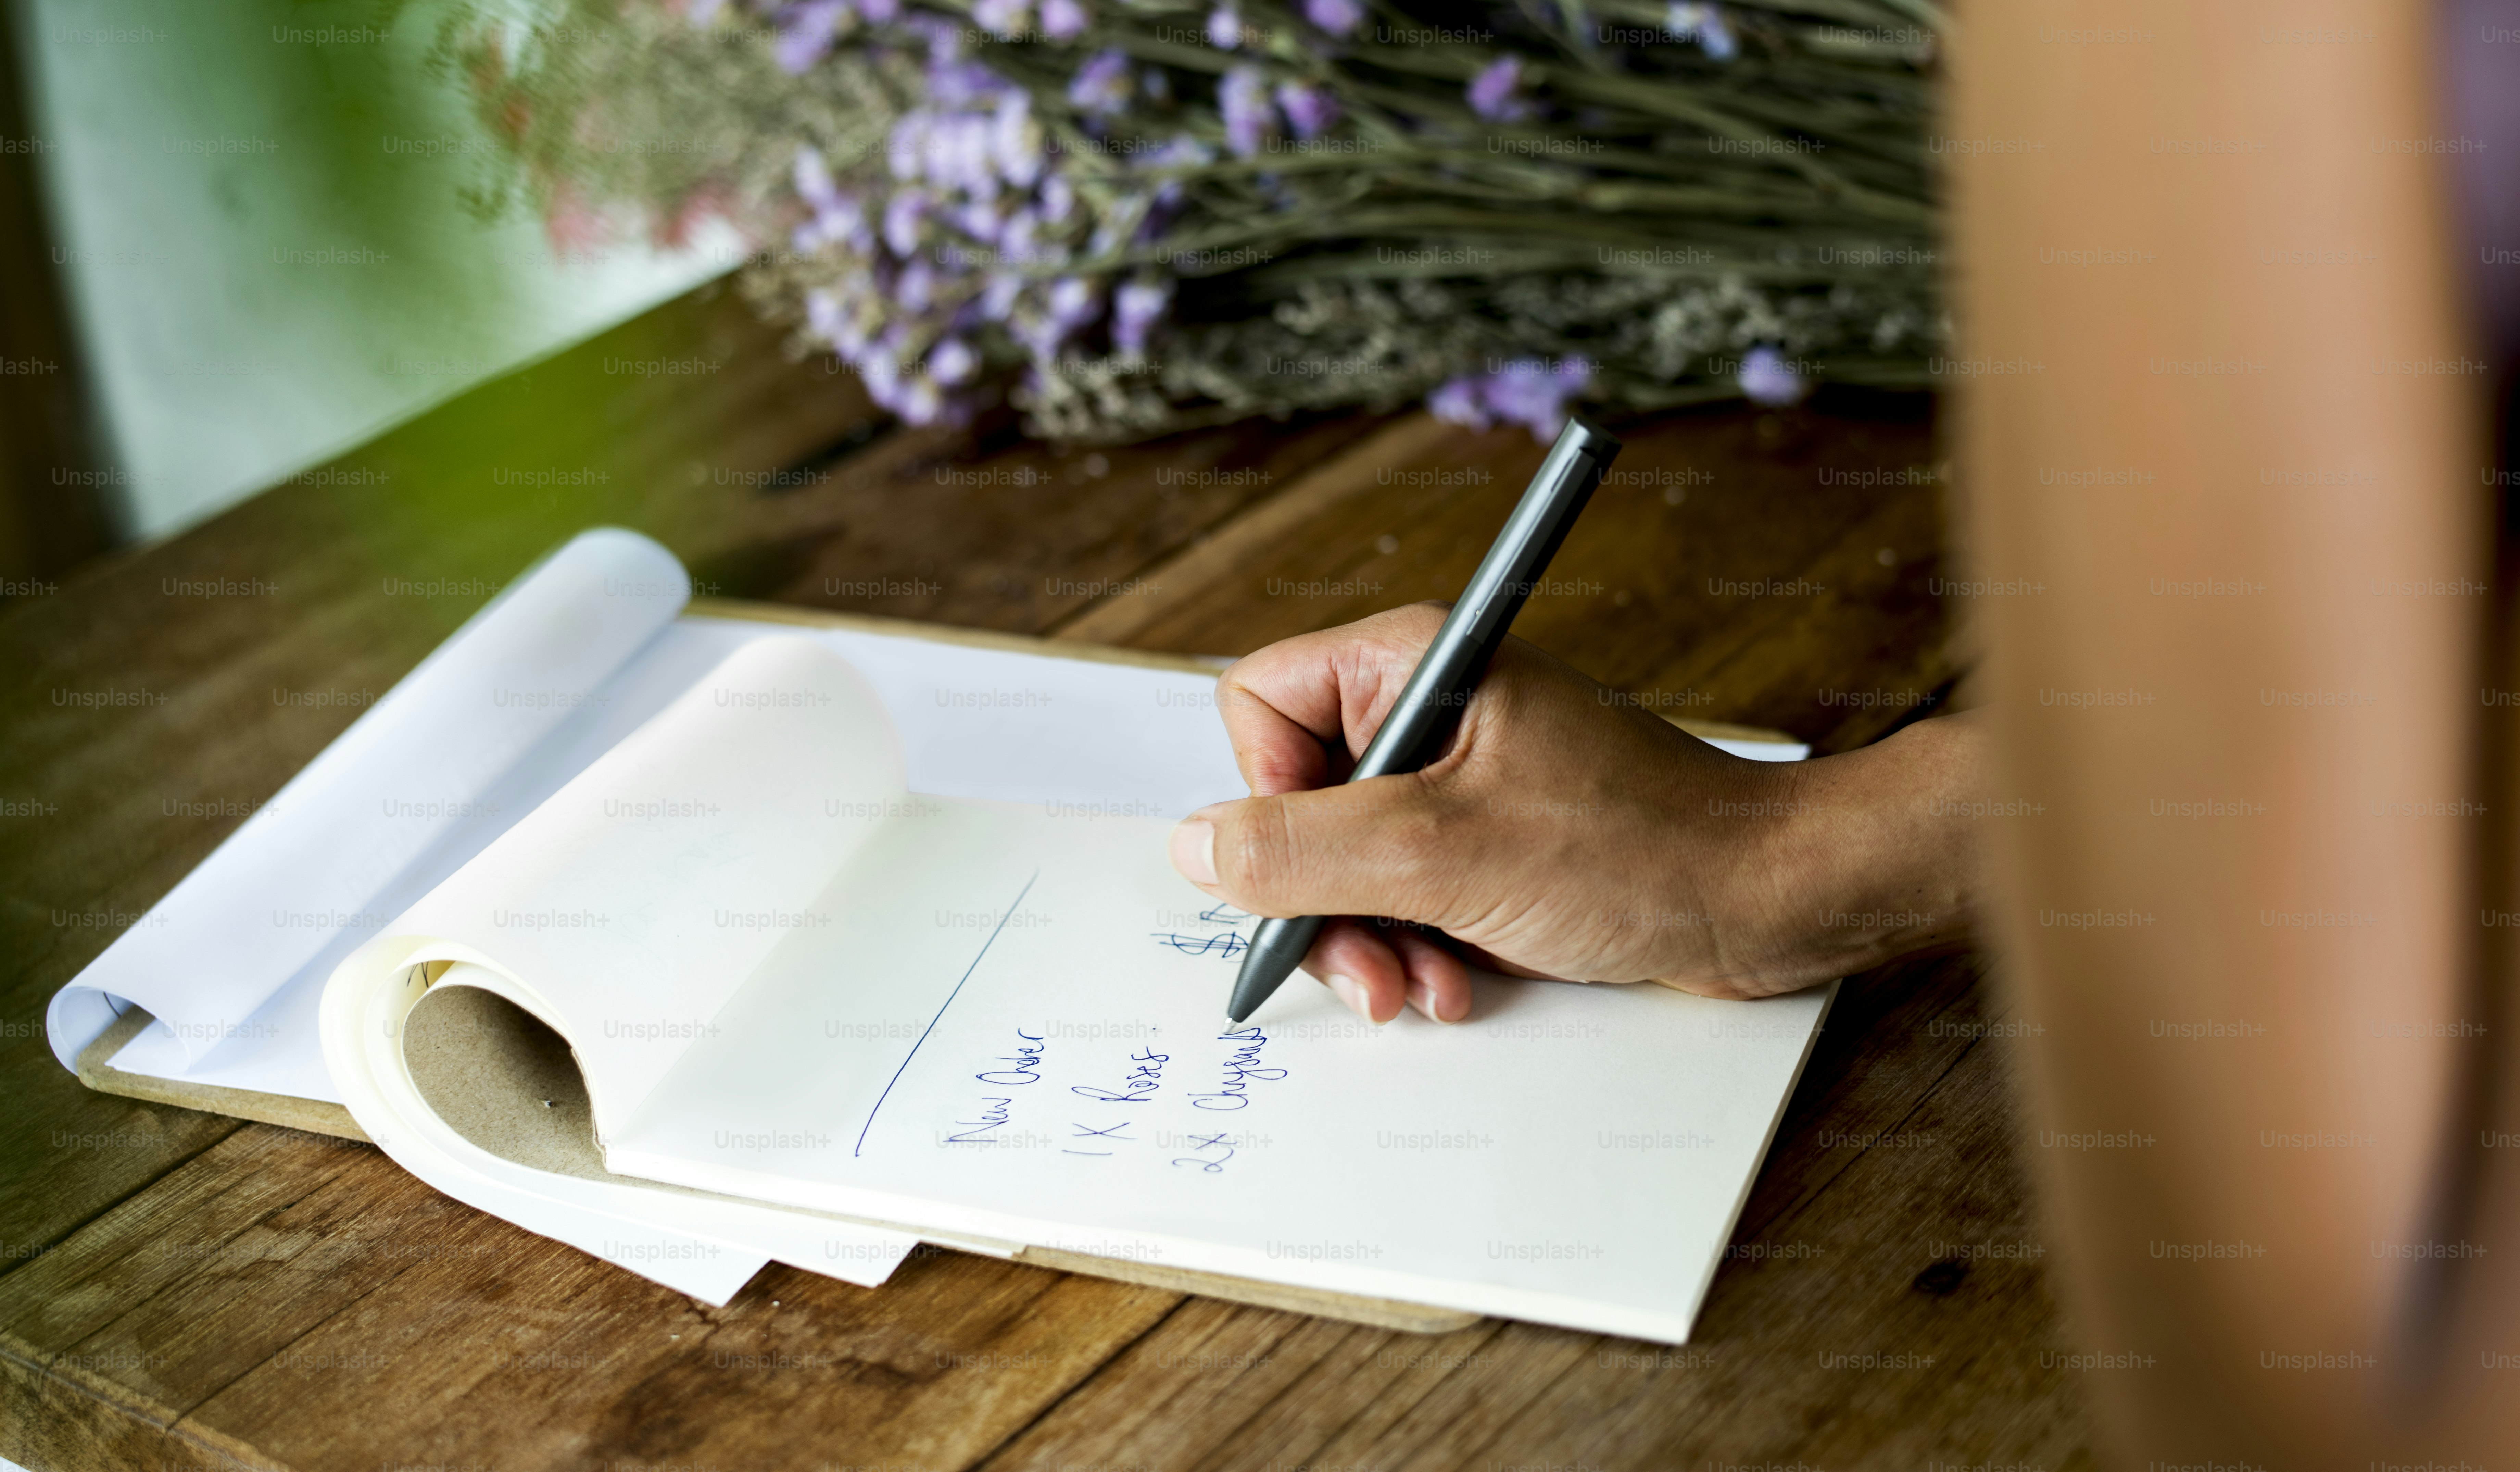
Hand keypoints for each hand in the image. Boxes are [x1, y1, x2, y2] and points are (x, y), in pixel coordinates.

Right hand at [1167, 604, 1982, 1024]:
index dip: (1267, 794)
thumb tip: (1194, 845)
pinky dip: (1419, 948)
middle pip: (1294, 800)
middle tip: (1369, 967)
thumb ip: (1305, 848)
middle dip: (1323, 899)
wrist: (1761, 900)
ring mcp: (1456, 780)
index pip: (1259, 705)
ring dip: (1373, 940)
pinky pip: (1402, 895)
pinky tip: (1460, 984)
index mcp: (1412, 665)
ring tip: (1425, 988)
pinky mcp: (1485, 840)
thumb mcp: (1443, 853)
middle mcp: (1426, 711)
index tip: (1321, 859)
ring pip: (1343, 864)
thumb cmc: (1634, 848)